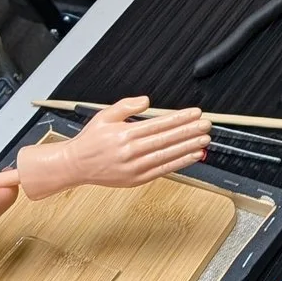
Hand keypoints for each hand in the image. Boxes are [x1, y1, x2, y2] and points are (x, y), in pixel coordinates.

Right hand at [16, 98, 211, 197]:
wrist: (75, 165)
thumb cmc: (91, 140)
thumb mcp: (105, 116)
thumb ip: (127, 106)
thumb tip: (147, 101)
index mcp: (123, 134)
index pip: (158, 124)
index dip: (179, 119)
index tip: (195, 113)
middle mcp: (130, 151)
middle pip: (166, 140)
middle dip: (189, 131)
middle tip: (206, 125)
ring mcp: (134, 167)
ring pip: (167, 156)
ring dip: (188, 147)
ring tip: (204, 140)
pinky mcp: (136, 179)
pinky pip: (162, 170)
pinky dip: (179, 163)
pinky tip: (192, 156)